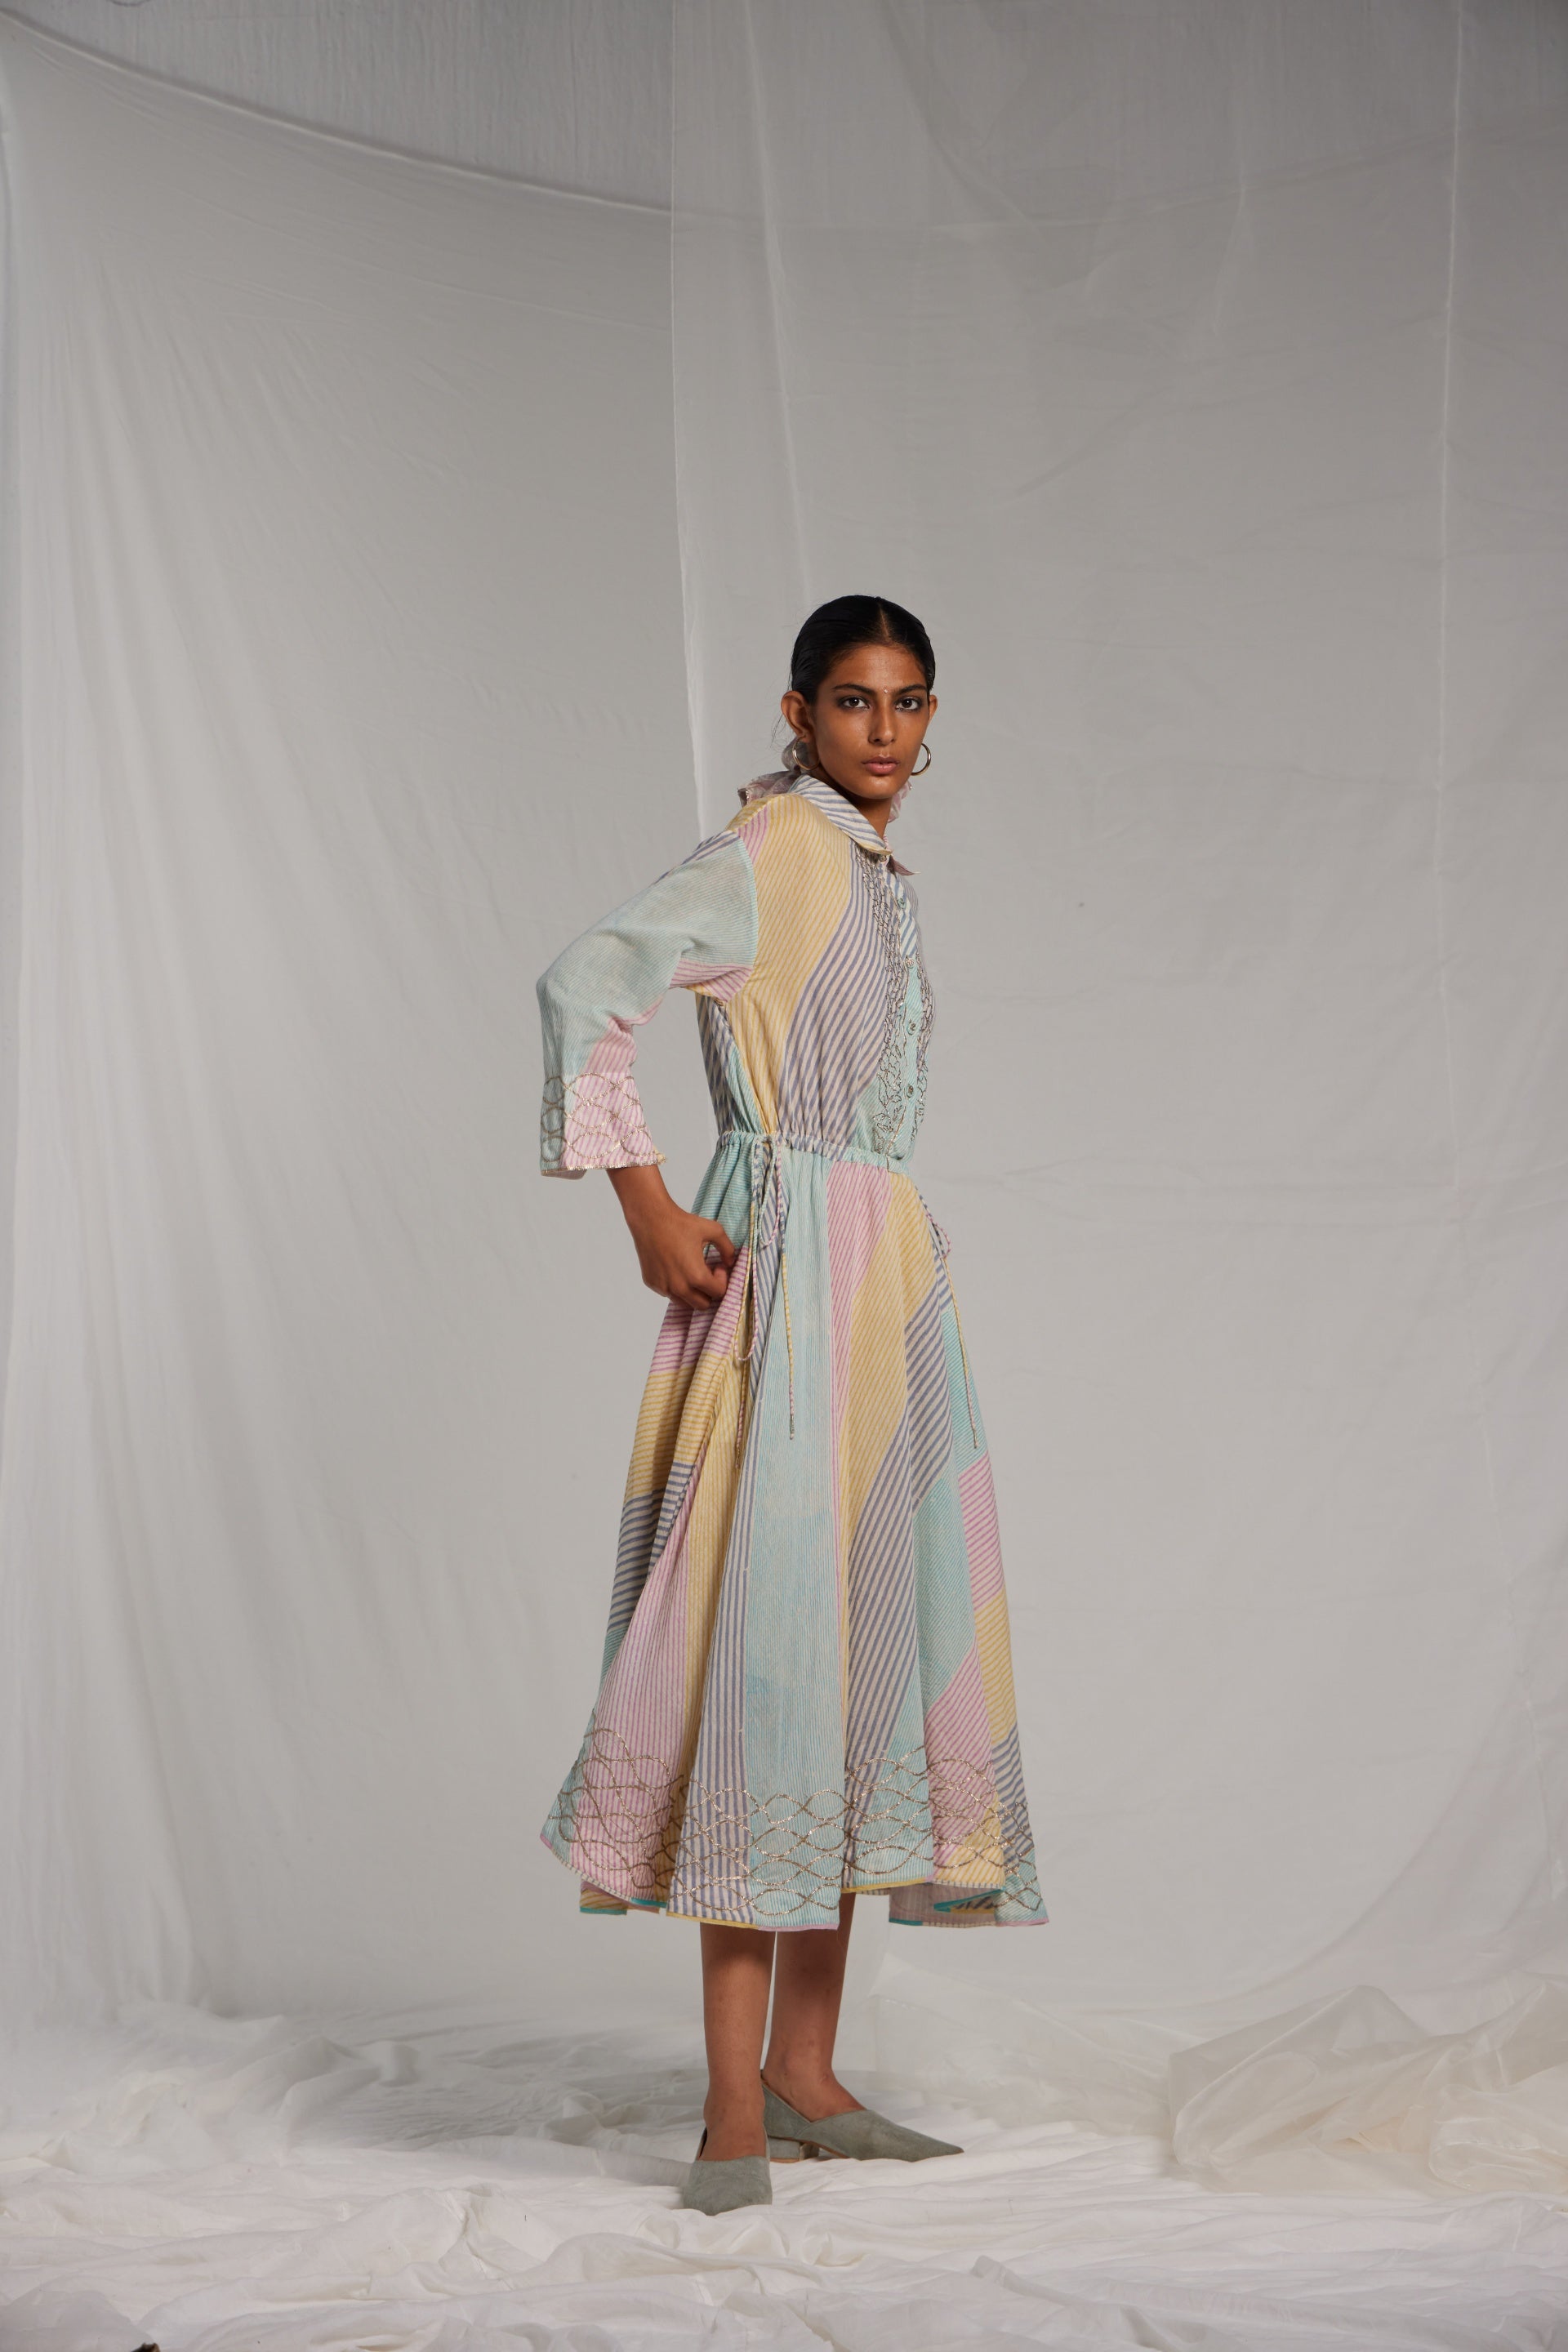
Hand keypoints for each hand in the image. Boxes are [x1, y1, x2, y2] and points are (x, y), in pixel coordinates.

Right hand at [607, 1165, 737, 1309]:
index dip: (722, 1280)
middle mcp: (679, 1287)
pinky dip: (676, 1286)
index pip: (718, 1293)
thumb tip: (730, 1262)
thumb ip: (727, 1248)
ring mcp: (663, 1287)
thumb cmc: (681, 1223)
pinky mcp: (652, 1283)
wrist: (650, 1218)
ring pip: (685, 1302)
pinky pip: (669, 1293)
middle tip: (707, 1272)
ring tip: (692, 1271)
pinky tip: (676, 1267)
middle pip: (703, 1304)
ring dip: (693, 1292)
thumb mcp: (713, 1230)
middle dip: (709, 1291)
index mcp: (696, 1276)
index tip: (717, 1266)